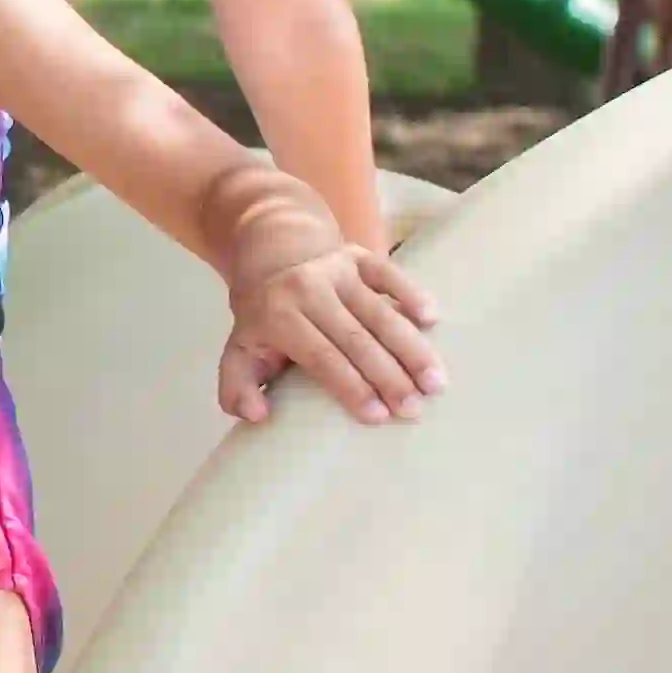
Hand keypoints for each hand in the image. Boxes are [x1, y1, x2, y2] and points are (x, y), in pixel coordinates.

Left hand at [214, 213, 439, 427]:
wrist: (272, 255)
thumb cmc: (264, 317)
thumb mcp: (239, 350)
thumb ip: (236, 388)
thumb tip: (255, 414)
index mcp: (277, 316)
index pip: (321, 357)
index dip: (350, 386)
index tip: (378, 416)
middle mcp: (308, 290)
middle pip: (356, 339)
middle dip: (388, 377)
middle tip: (414, 409)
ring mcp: (336, 270)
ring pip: (380, 314)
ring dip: (411, 349)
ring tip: (435, 382)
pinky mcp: (359, 256)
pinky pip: (389, 274)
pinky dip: (411, 295)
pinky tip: (432, 320)